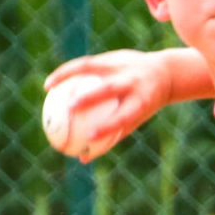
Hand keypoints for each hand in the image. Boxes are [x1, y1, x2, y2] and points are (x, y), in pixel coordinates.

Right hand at [40, 50, 171, 161]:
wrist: (165, 72)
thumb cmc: (145, 104)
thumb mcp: (135, 119)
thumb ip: (110, 137)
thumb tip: (83, 158)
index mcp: (142, 101)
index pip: (124, 115)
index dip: (107, 126)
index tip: (88, 137)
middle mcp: (133, 81)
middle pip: (110, 88)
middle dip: (89, 97)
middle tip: (68, 108)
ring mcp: (123, 65)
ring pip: (92, 67)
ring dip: (69, 74)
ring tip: (48, 86)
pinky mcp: (114, 55)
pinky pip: (86, 63)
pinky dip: (69, 71)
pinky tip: (53, 81)